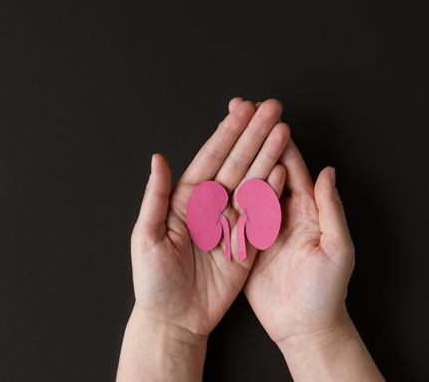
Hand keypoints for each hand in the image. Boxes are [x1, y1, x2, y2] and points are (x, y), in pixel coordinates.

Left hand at [117, 98, 289, 380]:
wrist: (174, 320)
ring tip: (283, 130)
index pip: (211, 158)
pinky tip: (283, 171)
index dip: (227, 133)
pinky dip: (273, 192)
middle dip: (254, 135)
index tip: (242, 109)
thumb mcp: (146, 237)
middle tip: (272, 108)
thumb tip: (158, 158)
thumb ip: (155, 197)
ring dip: (268, 155)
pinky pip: (262, 214)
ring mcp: (231, 223)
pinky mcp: (247, 244)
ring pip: (253, 182)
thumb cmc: (153, 281)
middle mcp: (211, 206)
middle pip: (237, 163)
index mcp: (186, 200)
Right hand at [237, 100, 384, 380]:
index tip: (262, 113)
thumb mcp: (338, 250)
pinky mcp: (246, 244)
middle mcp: (283, 212)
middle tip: (239, 108)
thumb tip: (328, 172)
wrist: (305, 328)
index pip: (290, 164)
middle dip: (251, 136)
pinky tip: (209, 174)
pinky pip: (232, 213)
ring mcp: (262, 226)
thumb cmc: (327, 293)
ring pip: (246, 183)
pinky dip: (222, 191)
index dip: (275, 137)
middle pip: (265, 165)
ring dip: (235, 156)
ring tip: (222, 131)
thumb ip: (333, 210)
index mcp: (307, 209)